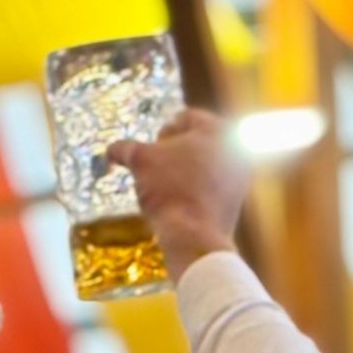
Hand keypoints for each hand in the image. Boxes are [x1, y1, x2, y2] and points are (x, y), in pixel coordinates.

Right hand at [107, 109, 248, 282]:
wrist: (193, 234)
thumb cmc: (170, 189)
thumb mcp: (141, 162)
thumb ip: (127, 149)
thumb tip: (112, 149)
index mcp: (219, 128)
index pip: (185, 118)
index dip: (160, 134)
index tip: (148, 151)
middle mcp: (238, 146)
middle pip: (196, 141)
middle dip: (173, 153)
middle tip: (153, 169)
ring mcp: (240, 173)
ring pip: (203, 163)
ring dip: (182, 171)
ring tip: (162, 187)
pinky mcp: (237, 197)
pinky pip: (210, 184)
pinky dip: (194, 189)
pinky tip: (177, 202)